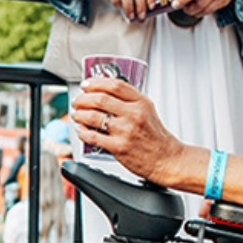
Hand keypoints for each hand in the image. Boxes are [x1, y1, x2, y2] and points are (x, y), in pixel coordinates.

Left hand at [72, 77, 187, 183]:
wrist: (166, 159)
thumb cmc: (156, 137)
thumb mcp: (148, 111)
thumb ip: (130, 101)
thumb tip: (105, 93)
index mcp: (141, 103)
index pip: (115, 85)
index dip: (96, 82)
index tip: (86, 84)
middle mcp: (134, 115)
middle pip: (100, 99)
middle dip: (83, 99)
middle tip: (77, 101)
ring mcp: (125, 131)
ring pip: (93, 116)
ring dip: (79, 114)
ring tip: (76, 114)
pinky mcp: (119, 147)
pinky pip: (93, 136)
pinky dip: (82, 132)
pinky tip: (80, 130)